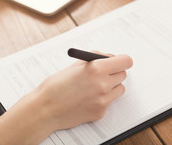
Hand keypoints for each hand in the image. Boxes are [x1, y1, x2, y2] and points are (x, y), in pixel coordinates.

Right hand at [0, 53, 132, 144]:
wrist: (45, 108)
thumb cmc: (56, 85)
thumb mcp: (75, 65)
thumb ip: (95, 59)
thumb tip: (109, 58)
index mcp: (97, 68)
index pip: (125, 61)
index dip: (122, 60)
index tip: (119, 61)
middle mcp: (103, 84)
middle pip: (123, 74)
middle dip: (114, 72)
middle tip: (103, 73)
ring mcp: (103, 100)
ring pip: (119, 89)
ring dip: (111, 86)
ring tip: (94, 86)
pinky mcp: (101, 112)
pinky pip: (109, 101)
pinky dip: (102, 99)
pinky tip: (87, 98)